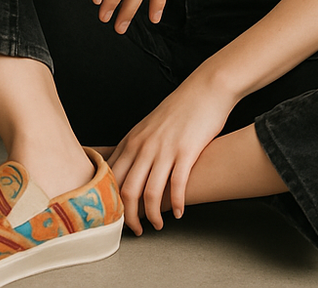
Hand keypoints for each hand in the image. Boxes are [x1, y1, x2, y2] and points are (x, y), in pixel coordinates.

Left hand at [108, 71, 235, 233]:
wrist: (206, 88)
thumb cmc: (179, 108)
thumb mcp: (149, 125)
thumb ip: (136, 146)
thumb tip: (125, 168)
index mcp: (132, 140)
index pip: (112, 177)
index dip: (112, 202)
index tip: (116, 216)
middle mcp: (144, 146)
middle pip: (127, 190)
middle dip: (129, 217)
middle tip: (137, 229)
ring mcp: (164, 149)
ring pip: (150, 193)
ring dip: (152, 216)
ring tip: (158, 225)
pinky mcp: (186, 151)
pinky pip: (177, 186)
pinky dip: (177, 204)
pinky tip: (180, 212)